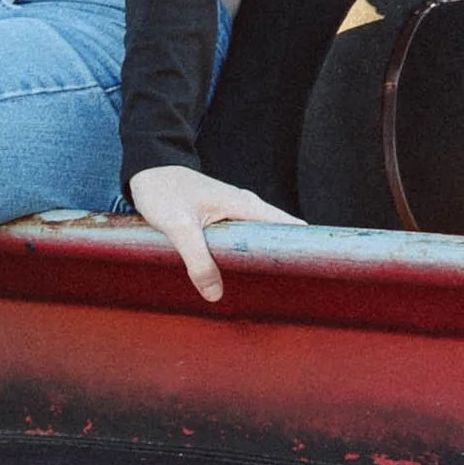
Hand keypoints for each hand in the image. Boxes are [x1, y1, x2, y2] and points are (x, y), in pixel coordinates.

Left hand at [126, 166, 301, 302]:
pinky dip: (245, 258)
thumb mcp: (180, 227)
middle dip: (286, 262)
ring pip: (259, 241)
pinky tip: (241, 279)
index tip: (317, 273)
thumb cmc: (163, 191)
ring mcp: (234, 214)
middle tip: (294, 293)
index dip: (306, 248)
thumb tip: (216, 294)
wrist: (146, 170)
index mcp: (246, 206)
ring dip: (263, 262)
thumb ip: (198, 260)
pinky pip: (242, 242)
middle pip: (278, 237)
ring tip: (271, 293)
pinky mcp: (221, 221)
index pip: (289, 227)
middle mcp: (246, 208)